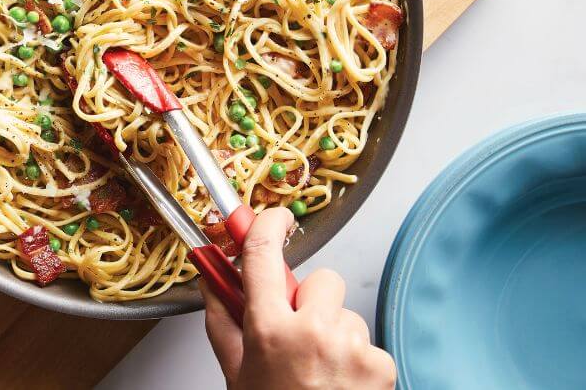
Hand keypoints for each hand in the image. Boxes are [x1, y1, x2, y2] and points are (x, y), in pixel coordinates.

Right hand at [203, 208, 394, 389]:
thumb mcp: (235, 373)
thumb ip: (222, 319)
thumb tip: (211, 278)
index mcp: (270, 331)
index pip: (263, 255)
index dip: (265, 225)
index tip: (270, 218)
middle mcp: (314, 333)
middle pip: (320, 279)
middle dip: (311, 300)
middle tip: (298, 332)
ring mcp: (352, 347)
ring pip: (346, 312)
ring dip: (334, 331)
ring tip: (319, 369)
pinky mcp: (381, 363)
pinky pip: (366, 339)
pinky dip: (354, 357)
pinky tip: (339, 382)